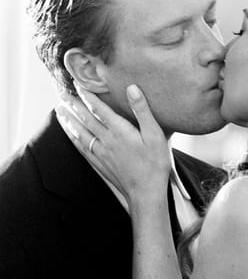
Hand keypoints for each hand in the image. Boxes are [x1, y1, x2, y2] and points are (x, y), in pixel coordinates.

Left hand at [56, 84, 170, 205]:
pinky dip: (73, 139)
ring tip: (60, 111)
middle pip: (86, 119)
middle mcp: (107, 140)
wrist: (146, 193)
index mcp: (120, 131)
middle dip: (74, 105)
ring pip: (80, 133)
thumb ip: (142, 110)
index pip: (100, 109)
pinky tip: (70, 135)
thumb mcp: (155, 134)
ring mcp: (101, 153)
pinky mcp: (100, 164)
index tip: (79, 85)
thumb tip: (132, 88)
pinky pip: (82, 148)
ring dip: (69, 121)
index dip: (88, 96)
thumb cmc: (155, 164)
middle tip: (62, 94)